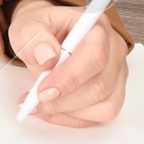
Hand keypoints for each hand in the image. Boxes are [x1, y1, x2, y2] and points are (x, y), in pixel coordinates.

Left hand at [6, 0, 128, 126]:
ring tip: (39, 105)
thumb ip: (33, 37)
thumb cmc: (40, 30)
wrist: (45, 36)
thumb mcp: (27, 25)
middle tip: (36, 101)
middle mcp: (113, 49)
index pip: (95, 56)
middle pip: (100, 85)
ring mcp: (116, 72)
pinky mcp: (113, 91)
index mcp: (95, 26)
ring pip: (104, 104)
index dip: (70, 78)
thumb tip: (47, 58)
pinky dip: (74, 118)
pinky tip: (53, 111)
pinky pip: (101, 114)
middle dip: (64, 100)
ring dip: (68, 111)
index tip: (43, 91)